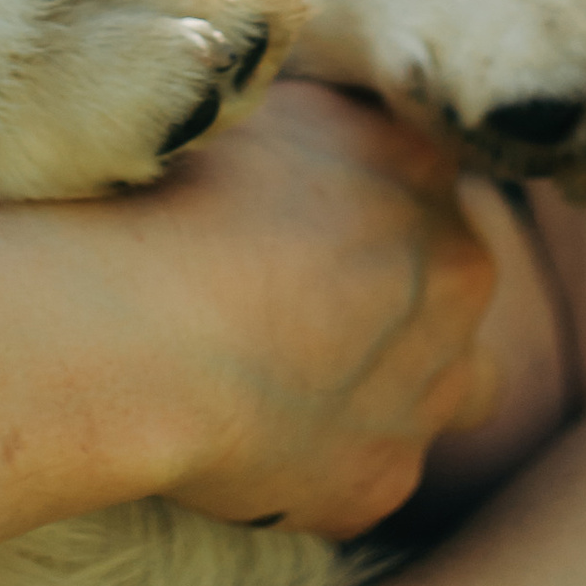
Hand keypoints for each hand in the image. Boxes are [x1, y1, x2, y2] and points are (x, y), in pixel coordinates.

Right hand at [145, 79, 496, 535]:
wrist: (131, 333)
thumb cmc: (166, 198)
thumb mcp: (251, 107)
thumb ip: (317, 119)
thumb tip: (318, 125)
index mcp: (421, 164)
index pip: (425, 175)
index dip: (369, 199)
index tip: (311, 222)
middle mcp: (454, 271)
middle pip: (451, 276)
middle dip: (398, 290)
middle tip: (307, 300)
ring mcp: (430, 382)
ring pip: (455, 382)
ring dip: (404, 379)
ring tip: (311, 380)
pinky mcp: (387, 478)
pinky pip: (378, 466)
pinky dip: (336, 457)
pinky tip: (263, 439)